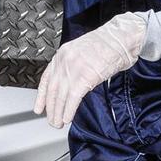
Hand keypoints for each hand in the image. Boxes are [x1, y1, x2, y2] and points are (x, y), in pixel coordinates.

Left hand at [33, 12, 146, 130]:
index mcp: (62, 54)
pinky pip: (73, 98)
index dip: (41, 96)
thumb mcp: (82, 52)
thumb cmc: (108, 44)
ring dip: (58, 112)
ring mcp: (74, 68)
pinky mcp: (85, 76)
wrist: (121, 37)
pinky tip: (68, 118)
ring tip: (58, 123)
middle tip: (51, 119)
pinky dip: (69, 110)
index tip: (39, 107)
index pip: (46, 79)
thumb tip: (70, 85)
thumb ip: (73, 67)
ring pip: (60, 96)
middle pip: (52, 89)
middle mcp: (64, 60)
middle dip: (50, 108)